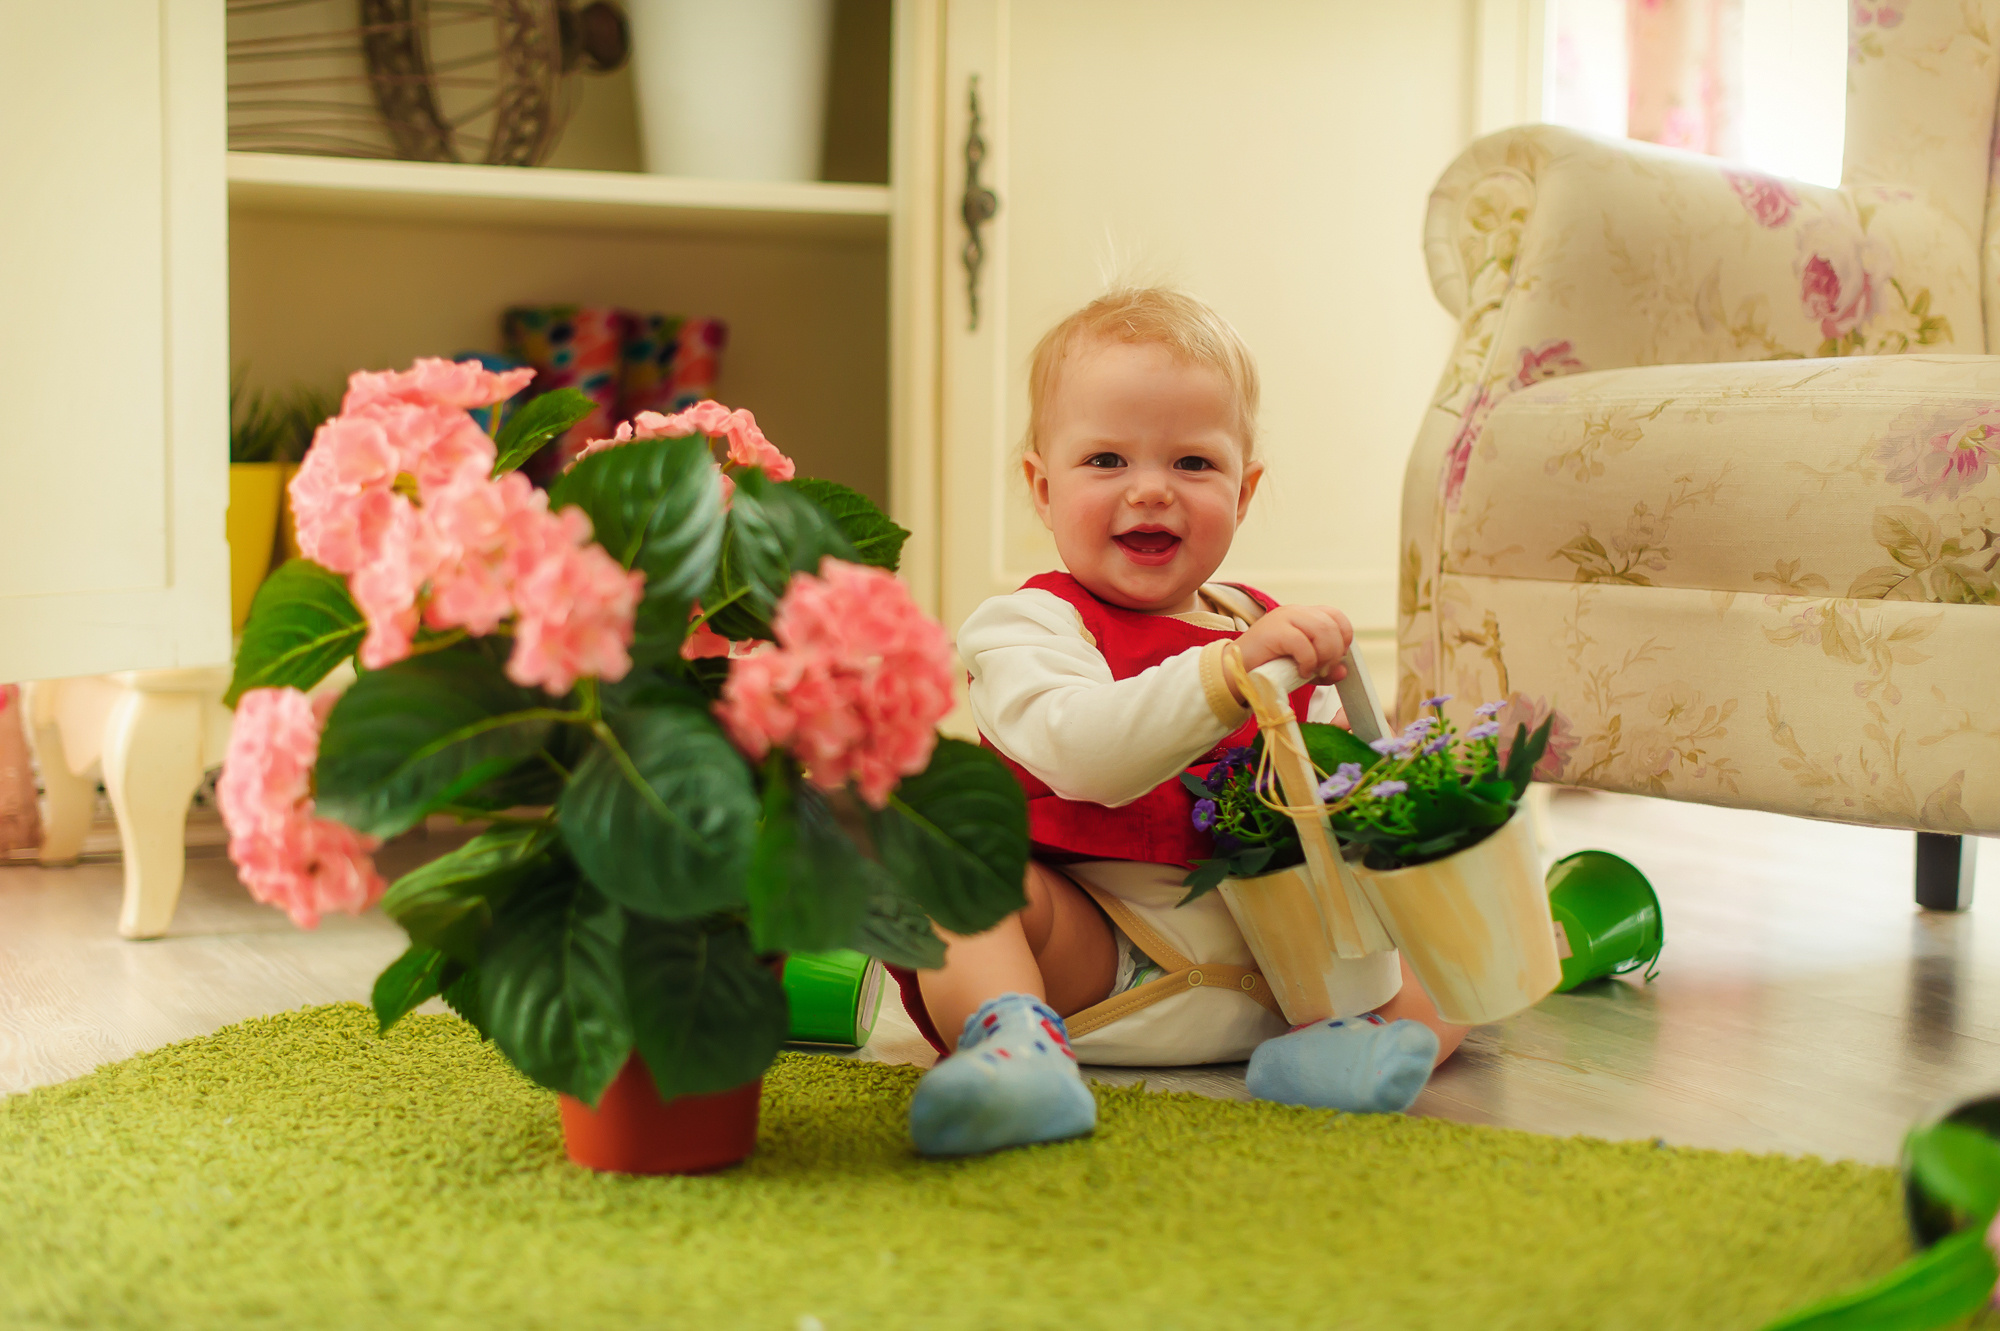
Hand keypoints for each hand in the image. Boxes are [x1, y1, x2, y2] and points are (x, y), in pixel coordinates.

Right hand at [1230, 604, 1352, 699]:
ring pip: (1322, 630)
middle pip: (1332, 624)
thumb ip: (1324, 669)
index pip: (1336, 616)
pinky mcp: (1274, 631)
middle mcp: (1295, 612)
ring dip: (1324, 655)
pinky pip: (1303, 643)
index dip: (1343, 637)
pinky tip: (1301, 672)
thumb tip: (1344, 671)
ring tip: (1313, 671)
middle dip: (1335, 651)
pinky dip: (1308, 661)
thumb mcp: (1303, 668)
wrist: (1236, 672)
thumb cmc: (1268, 668)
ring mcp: (1283, 618)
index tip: (1335, 658)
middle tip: (1324, 670)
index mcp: (1303, 615)